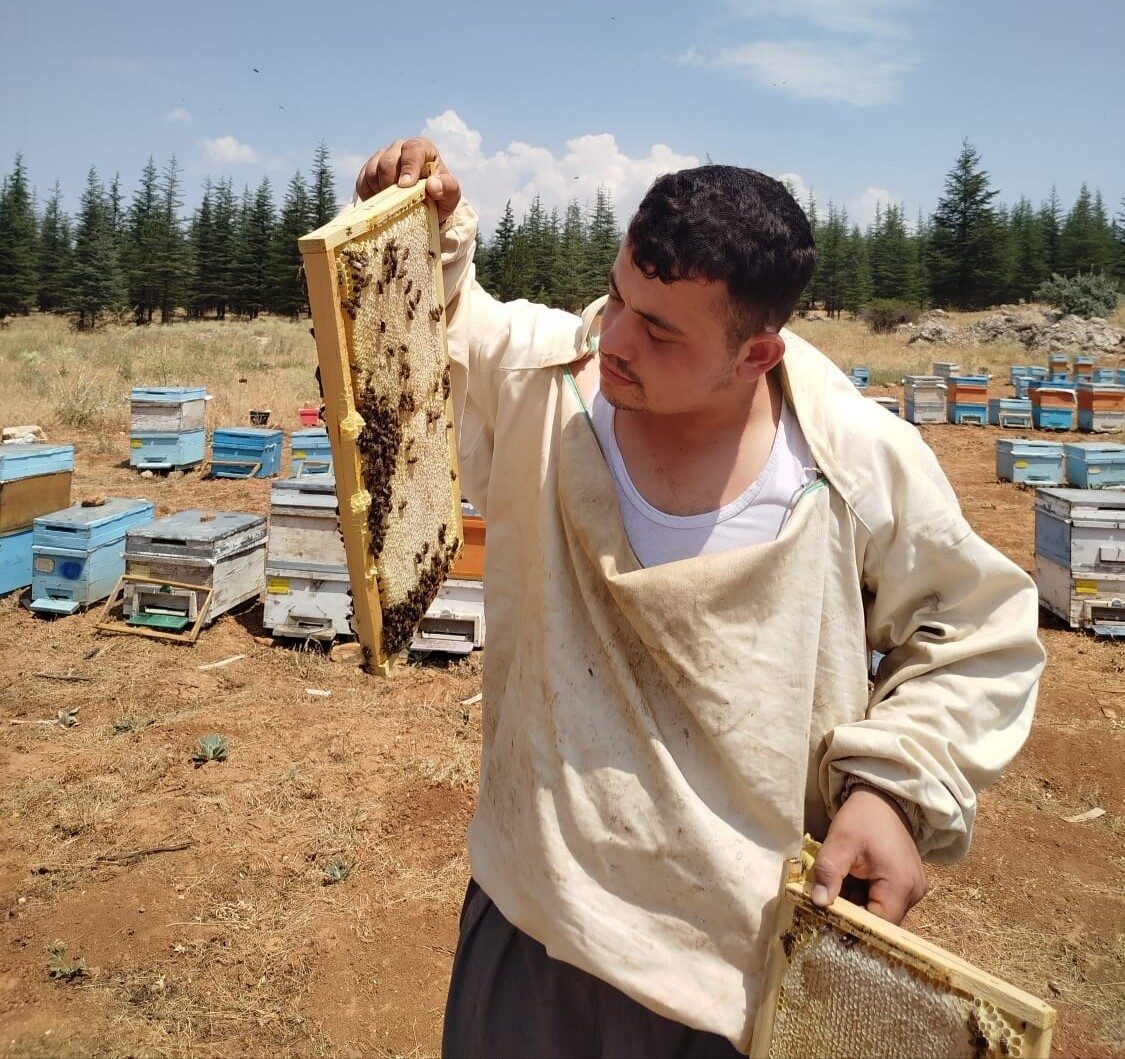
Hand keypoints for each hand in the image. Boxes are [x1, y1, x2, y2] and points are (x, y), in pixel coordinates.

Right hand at [354, 137, 460, 222]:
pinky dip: (370, 196)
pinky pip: (362, 183)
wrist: (425, 207)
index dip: (408, 167)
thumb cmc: (440, 197)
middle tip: (398, 202)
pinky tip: (382, 205)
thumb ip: (448, 188)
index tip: (405, 185)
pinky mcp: (368, 172)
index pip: (412, 149)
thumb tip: (433, 186)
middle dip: (391, 183)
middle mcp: (400, 148)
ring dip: (381, 192)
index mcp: (422, 148)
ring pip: (372, 171)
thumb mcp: (451, 196)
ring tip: (394, 206)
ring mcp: (382, 158)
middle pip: (387, 160)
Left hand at [810, 785, 927, 923]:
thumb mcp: (839, 841)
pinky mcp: (906, 885)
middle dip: (851, 916)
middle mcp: (913, 893)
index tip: (826, 923)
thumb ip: (828, 872)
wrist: (882, 799)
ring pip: (879, 912)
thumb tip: (818, 903)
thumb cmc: (862, 818)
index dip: (852, 927)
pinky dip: (863, 896)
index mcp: (901, 885)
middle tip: (824, 910)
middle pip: (879, 921)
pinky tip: (847, 885)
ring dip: (856, 905)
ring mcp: (912, 890)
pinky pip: (883, 901)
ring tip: (833, 894)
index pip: (877, 925)